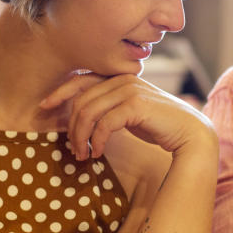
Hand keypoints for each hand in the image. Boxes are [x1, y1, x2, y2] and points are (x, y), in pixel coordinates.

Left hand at [39, 73, 214, 159]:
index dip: (59, 93)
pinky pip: (104, 123)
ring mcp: (129, 90)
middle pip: (81, 101)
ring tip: (82, 154)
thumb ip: (108, 109)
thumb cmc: (158, 126)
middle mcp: (122, 80)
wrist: (189, 133)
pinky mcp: (136, 105)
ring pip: (88, 112)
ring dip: (80, 137)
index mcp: (118, 78)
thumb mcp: (128, 114)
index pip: (80, 80)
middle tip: (73, 149)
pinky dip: (96, 140)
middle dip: (71, 127)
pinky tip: (97, 152)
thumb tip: (80, 119)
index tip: (44, 107)